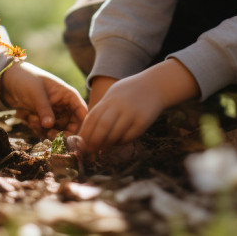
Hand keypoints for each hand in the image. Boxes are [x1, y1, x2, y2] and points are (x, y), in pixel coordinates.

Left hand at [0, 62, 87, 136]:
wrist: (8, 81)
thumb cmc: (25, 79)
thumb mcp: (36, 93)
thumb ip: (44, 109)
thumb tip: (49, 126)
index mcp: (68, 95)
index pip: (82, 113)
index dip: (80, 126)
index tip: (69, 136)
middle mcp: (64, 106)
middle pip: (72, 127)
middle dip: (61, 133)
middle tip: (49, 134)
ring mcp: (54, 114)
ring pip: (58, 131)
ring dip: (45, 130)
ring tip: (32, 119)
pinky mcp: (44, 120)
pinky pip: (46, 131)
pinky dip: (38, 130)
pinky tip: (28, 119)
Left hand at [77, 59, 199, 153]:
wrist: (156, 85)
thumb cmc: (131, 91)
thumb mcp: (114, 93)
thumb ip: (102, 108)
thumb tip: (88, 129)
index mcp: (110, 98)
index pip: (92, 117)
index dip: (85, 132)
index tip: (81, 142)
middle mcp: (120, 106)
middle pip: (102, 127)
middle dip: (94, 141)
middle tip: (89, 151)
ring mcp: (132, 113)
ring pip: (115, 134)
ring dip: (107, 144)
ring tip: (102, 149)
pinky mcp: (143, 121)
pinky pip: (129, 137)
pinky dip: (120, 142)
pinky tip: (117, 143)